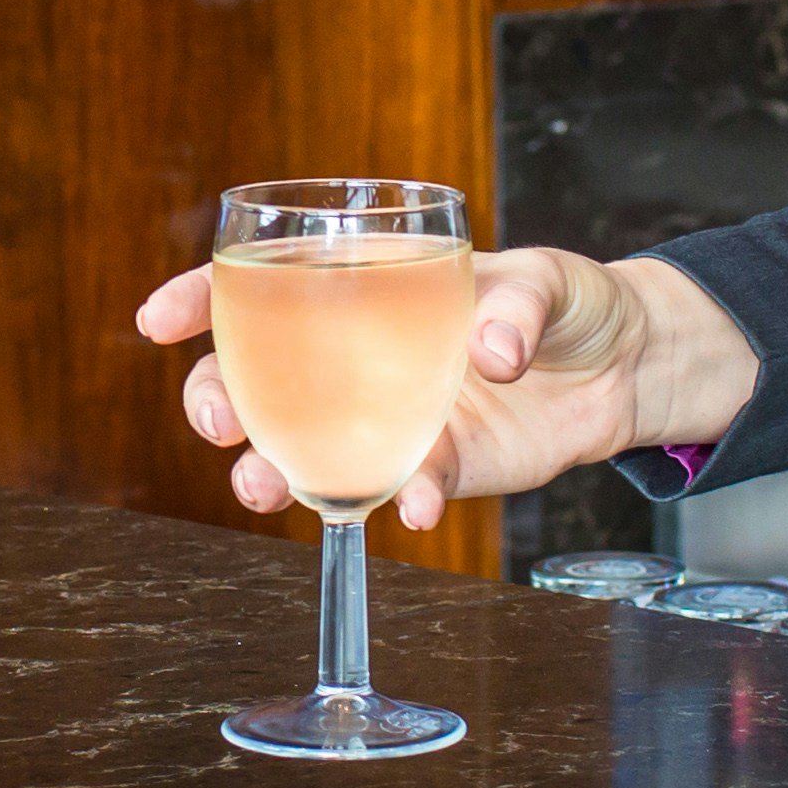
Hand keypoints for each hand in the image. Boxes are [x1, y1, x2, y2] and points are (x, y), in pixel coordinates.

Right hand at [134, 246, 747, 532]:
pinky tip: (407, 506)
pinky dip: (394, 500)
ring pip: (304, 447)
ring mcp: (390, 416)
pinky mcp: (435, 466)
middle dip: (216, 399)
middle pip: (257, 376)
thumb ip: (516, 308)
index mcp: (367, 283)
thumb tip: (489, 354)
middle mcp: (359, 355)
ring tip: (264, 490)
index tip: (158, 321)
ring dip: (271, 470)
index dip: (201, 299)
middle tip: (219, 421)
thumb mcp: (548, 282)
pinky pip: (394, 488)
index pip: (261, 284)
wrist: (629, 369)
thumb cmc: (571, 300)